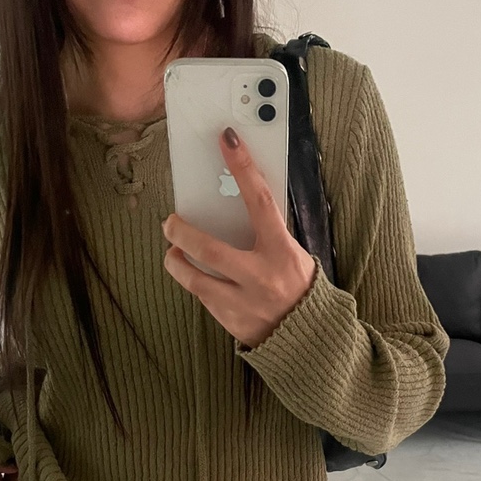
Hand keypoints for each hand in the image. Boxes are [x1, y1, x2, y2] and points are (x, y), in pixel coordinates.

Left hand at [162, 127, 316, 348]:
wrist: (309, 339)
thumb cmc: (300, 288)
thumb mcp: (294, 256)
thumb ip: (269, 234)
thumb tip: (238, 202)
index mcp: (282, 253)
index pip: (260, 202)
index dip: (243, 168)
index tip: (227, 140)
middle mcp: (262, 278)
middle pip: (211, 249)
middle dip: (183, 232)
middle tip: (170, 222)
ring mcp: (245, 303)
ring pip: (196, 279)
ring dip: (177, 262)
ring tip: (173, 252)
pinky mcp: (232, 322)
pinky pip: (204, 298)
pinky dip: (195, 283)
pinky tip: (194, 275)